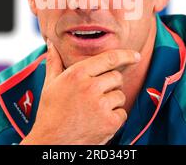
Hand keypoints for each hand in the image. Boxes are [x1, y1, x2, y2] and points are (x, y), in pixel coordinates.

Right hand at [20, 40, 139, 144]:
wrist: (52, 142)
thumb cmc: (51, 112)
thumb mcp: (50, 84)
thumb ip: (55, 62)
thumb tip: (52, 44)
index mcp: (77, 74)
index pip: (109, 58)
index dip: (125, 55)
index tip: (135, 55)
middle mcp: (90, 87)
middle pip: (116, 77)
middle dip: (110, 84)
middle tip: (96, 94)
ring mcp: (101, 105)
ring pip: (120, 95)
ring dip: (112, 101)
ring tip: (94, 109)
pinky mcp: (109, 122)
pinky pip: (122, 112)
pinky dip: (114, 117)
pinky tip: (99, 120)